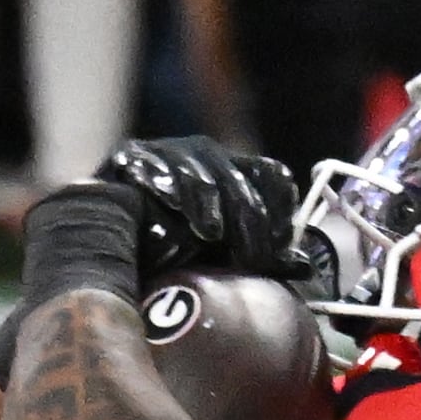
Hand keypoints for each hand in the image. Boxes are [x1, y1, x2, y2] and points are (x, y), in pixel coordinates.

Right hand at [96, 137, 309, 280]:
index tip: (278, 246)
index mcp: (235, 170)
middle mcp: (206, 155)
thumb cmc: (178, 250)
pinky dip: (164, 185)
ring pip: (199, 172)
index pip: (271, 176)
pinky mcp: (131, 157)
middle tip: (248, 257)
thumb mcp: (226, 255)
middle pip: (237, 180)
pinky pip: (152, 167)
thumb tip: (306, 267)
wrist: (114, 240)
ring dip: (207, 203)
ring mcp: (168, 151)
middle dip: (246, 220)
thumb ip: (264, 258)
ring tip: (209, 234)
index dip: (278, 211)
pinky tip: (171, 206)